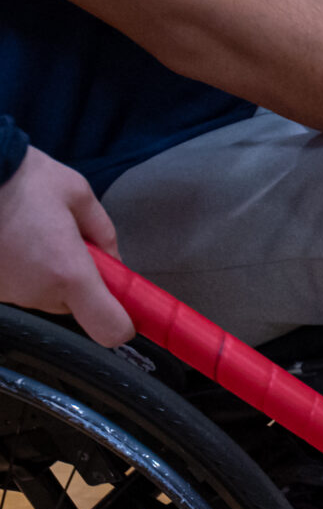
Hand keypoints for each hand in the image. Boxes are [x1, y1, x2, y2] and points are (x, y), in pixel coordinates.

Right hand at [0, 146, 132, 345]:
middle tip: (68, 244)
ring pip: (45, 295)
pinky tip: (13, 239)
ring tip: (33, 235)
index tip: (124, 306)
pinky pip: (19, 286)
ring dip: (47, 273)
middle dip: (79, 280)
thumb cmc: (19, 178)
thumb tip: (114, 259)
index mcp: (69, 273)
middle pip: (75, 306)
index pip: (110, 330)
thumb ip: (104, 234)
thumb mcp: (78, 195)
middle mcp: (37, 292)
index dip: (122, 323)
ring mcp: (8, 292)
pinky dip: (22, 269)